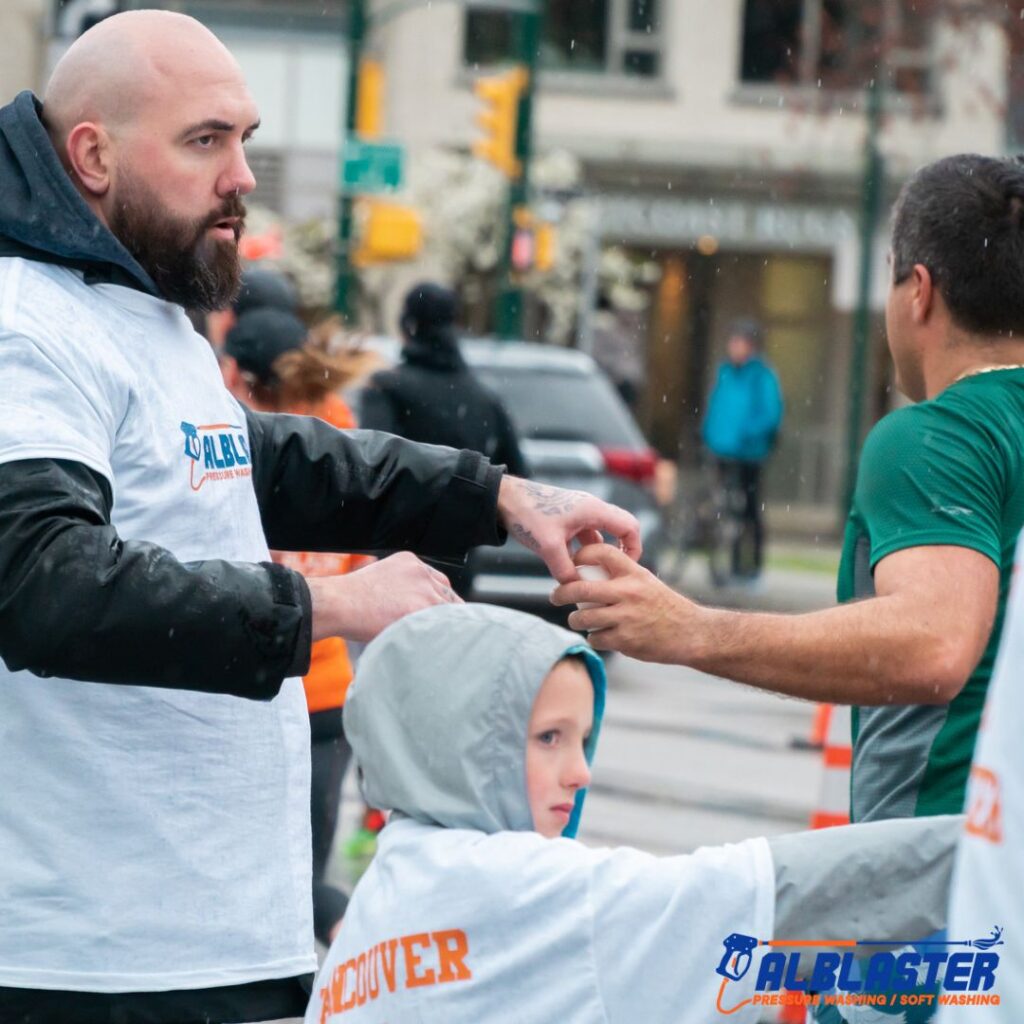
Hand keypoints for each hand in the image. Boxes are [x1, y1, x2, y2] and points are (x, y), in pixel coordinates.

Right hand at [308, 552, 461, 642]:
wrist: (338, 603)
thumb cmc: (349, 599)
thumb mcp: (378, 579)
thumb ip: (399, 588)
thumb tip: (406, 606)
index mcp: (411, 562)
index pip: (439, 582)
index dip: (439, 601)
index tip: (437, 614)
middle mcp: (421, 573)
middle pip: (447, 596)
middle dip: (444, 613)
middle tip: (437, 631)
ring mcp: (424, 591)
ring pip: (448, 612)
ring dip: (442, 627)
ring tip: (434, 643)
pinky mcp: (422, 609)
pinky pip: (442, 626)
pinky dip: (438, 636)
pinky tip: (431, 646)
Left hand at [497, 476, 640, 583]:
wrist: (504, 498)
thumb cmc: (527, 515)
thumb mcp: (548, 546)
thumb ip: (564, 570)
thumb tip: (575, 589)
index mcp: (594, 510)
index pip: (630, 527)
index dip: (634, 549)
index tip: (627, 568)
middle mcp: (591, 509)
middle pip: (620, 529)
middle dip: (620, 552)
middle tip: (614, 573)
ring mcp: (579, 513)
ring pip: (600, 534)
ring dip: (598, 553)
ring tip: (592, 574)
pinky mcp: (567, 518)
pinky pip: (584, 536)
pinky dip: (583, 551)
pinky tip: (571, 567)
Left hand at [550, 544, 704, 662]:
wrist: (691, 633)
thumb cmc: (666, 606)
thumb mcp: (647, 582)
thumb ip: (622, 577)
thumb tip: (588, 573)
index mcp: (634, 574)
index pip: (601, 553)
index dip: (581, 555)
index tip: (571, 565)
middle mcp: (629, 593)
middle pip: (580, 589)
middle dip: (560, 593)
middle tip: (555, 596)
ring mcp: (626, 617)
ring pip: (583, 618)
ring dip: (575, 620)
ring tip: (576, 620)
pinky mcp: (625, 641)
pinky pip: (596, 638)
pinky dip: (594, 638)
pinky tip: (599, 636)